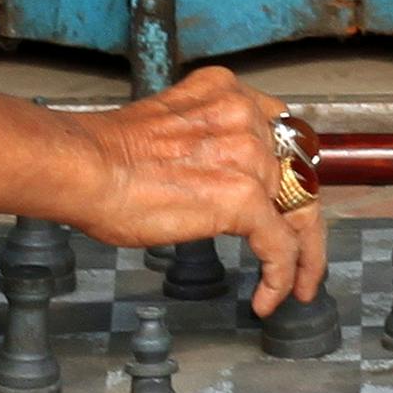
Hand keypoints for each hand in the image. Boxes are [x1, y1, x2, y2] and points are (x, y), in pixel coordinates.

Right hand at [71, 65, 328, 308]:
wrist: (87, 167)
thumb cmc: (107, 157)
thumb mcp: (172, 128)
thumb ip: (206, 142)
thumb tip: (215, 178)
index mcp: (229, 95)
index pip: (284, 137)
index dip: (292, 176)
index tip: (290, 204)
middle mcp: (247, 117)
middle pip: (299, 176)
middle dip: (302, 220)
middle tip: (304, 256)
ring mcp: (249, 156)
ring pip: (299, 213)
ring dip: (299, 257)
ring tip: (293, 287)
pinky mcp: (244, 196)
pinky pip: (280, 245)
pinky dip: (282, 277)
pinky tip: (268, 297)